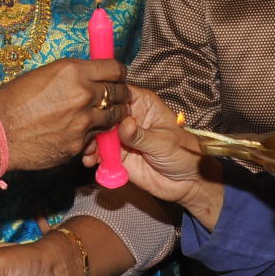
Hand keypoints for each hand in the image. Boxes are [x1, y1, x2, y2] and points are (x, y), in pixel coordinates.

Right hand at [0, 58, 127, 170]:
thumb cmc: (12, 100)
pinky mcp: (78, 144)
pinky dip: (94, 134)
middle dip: (121, 94)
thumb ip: (70, 76)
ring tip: (109, 115)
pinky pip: (95, 137)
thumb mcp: (43, 75)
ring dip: (113, 115)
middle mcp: (83, 94)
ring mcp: (83, 122)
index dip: (118, 72)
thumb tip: (87, 77)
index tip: (117, 76)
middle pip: (118, 93)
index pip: (114, 68)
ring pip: (113, 117)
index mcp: (73, 72)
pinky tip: (86, 131)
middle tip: (119, 96)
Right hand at [85, 87, 223, 227]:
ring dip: (90, 142)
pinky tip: (90, 162)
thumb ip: (141, 135)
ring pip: (99, 135)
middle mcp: (129, 118)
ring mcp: (122, 137)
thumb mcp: (163, 142)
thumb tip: (124, 124)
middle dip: (93, 123)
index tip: (93, 104)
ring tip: (88, 152)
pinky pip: (100, 154)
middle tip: (86, 133)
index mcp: (143, 105)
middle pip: (104, 114)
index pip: (120, 93)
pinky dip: (93, 158)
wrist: (188, 182)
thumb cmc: (184, 153)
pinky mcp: (118, 155)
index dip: (105, 96)